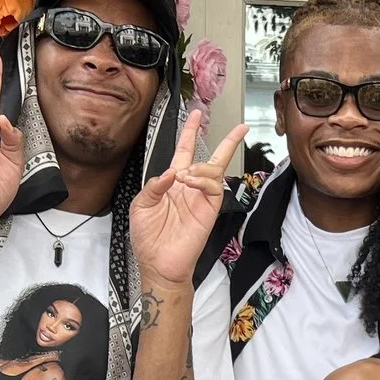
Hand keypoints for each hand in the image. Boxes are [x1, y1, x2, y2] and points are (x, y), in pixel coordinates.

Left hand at [131, 113, 247, 289]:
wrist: (158, 264)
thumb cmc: (148, 238)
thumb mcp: (140, 206)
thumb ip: (153, 186)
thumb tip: (171, 173)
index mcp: (172, 183)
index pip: (183, 152)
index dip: (189, 133)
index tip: (195, 115)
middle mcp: (189, 188)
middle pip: (210, 158)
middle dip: (225, 141)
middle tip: (238, 126)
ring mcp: (201, 199)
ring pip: (213, 170)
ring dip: (200, 167)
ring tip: (185, 176)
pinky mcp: (209, 210)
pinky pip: (214, 187)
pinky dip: (203, 179)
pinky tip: (189, 182)